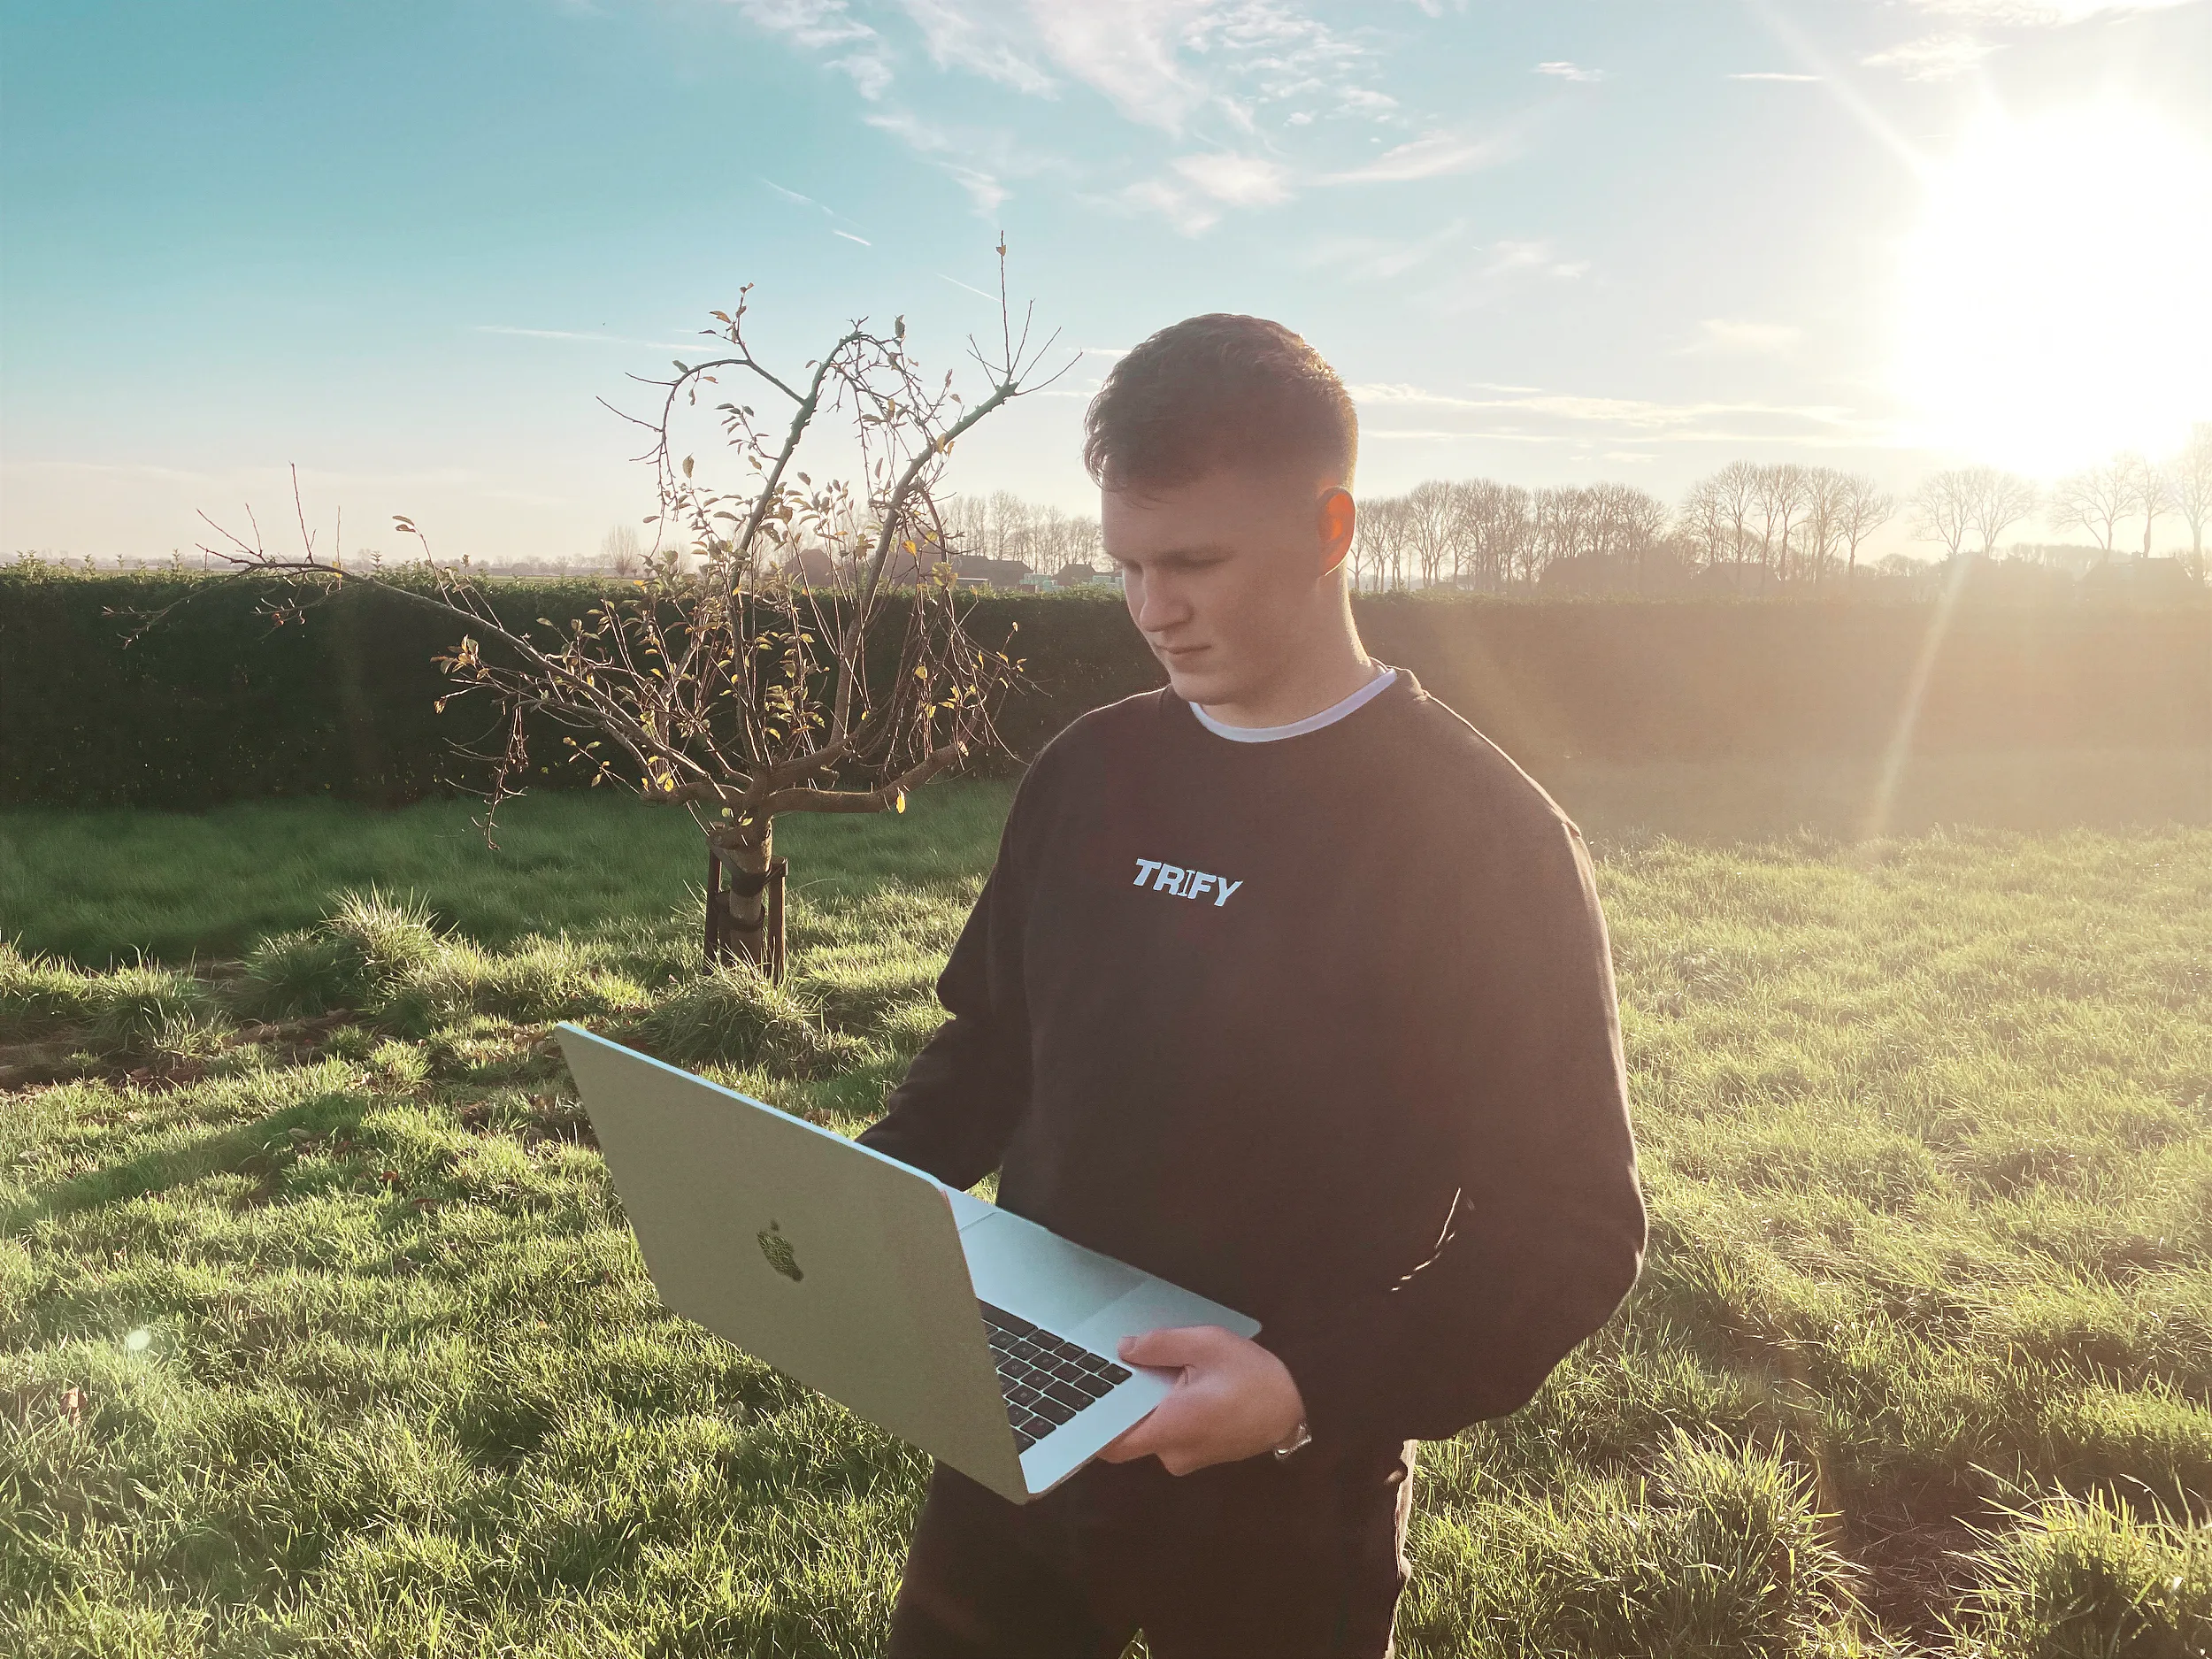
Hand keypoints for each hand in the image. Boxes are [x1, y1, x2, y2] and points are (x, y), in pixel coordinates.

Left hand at [1096, 1325, 1305, 1476]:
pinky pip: (1170, 1434)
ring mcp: (1187, 1459)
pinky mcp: (1199, 1457)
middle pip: (1131, 1431)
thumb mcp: (1208, 1345)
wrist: (1297, 1409)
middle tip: (1134, 1365)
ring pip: (1152, 1431)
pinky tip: (1184, 1387)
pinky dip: (1169, 1413)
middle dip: (1130, 1401)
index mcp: (1171, 1427)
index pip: (1112, 1443)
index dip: (1093, 1425)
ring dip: (1153, 1405)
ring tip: (1167, 1371)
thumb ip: (1161, 1345)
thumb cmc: (1255, 1377)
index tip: (1086, 1400)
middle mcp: (1173, 1452)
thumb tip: (1123, 1348)